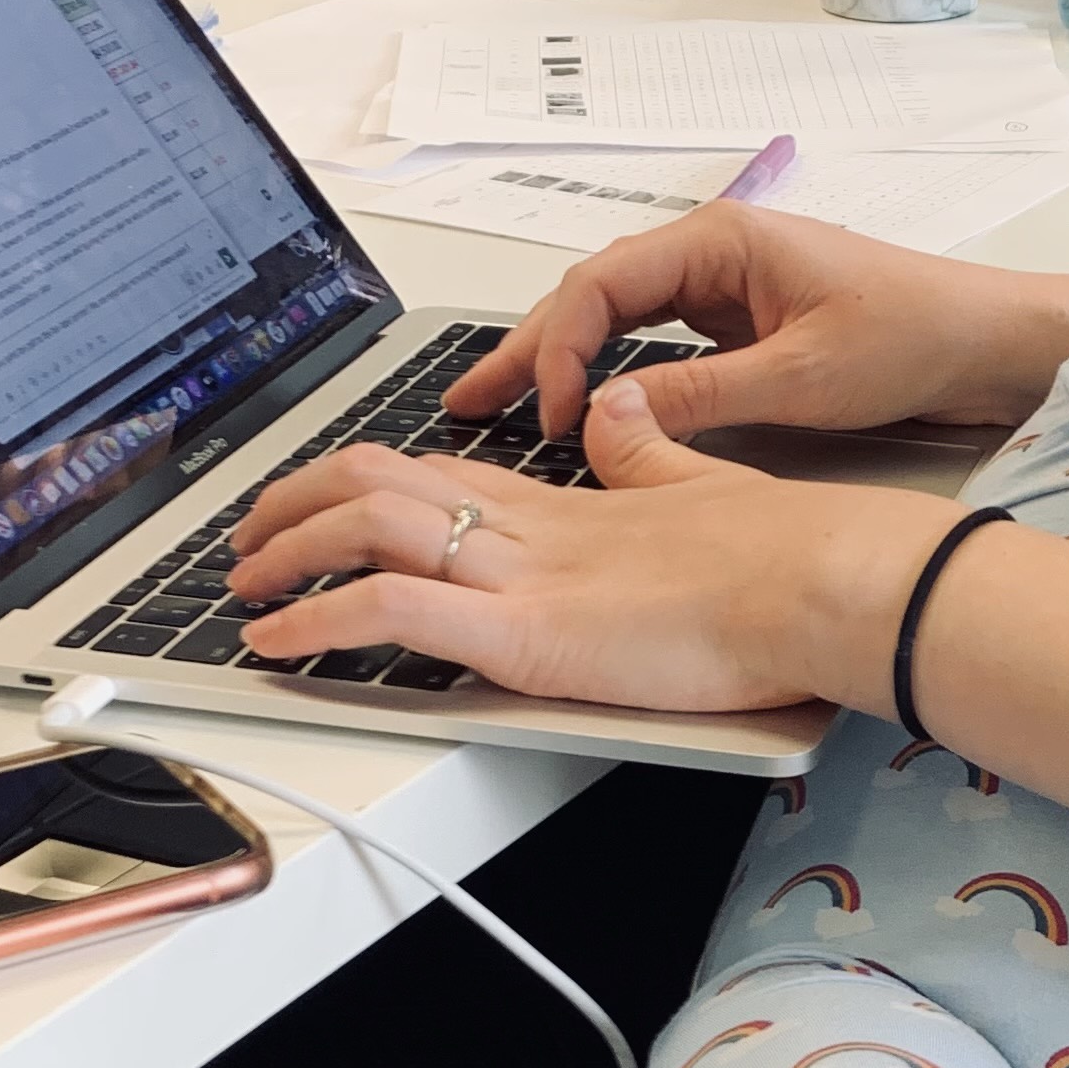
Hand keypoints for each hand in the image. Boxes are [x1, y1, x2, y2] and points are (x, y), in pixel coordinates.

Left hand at [225, 382, 950, 713]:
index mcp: (572, 503)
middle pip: (376, 479)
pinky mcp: (524, 633)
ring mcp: (522, 574)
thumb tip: (626, 425)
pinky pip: (388, 611)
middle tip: (252, 536)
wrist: (827, 580)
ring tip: (241, 586)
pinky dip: (315, 621)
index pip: (440, 472)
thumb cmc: (792, 558)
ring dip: (285, 552)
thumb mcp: (705, 499)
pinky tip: (274, 643)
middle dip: (297, 501)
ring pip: (363, 526)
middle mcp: (531, 526)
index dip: (365, 481)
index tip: (325, 499)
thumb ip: (654, 464)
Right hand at [445, 208, 1068, 445]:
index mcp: (720, 240)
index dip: (559, 349)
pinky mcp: (739, 327)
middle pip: (593, 298)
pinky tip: (581, 413)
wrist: (990, 342)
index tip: (550, 414)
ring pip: (616, 322)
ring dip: (560, 364)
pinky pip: (653, 347)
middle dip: (529, 350)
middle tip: (468, 402)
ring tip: (502, 408)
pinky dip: (609, 378)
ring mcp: (723, 289)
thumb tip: (610, 418)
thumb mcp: (804, 374)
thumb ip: (702, 395)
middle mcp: (711, 254)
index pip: (601, 285)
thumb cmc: (916, 335)